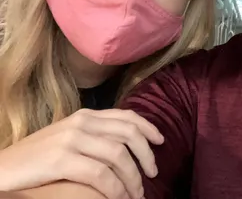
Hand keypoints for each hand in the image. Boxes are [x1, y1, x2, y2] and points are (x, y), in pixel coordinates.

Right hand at [0, 108, 163, 198]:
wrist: (2, 169)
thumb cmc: (36, 159)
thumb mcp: (68, 139)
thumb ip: (94, 137)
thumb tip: (124, 148)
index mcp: (85, 115)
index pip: (126, 117)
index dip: (148, 128)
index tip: (161, 141)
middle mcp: (82, 122)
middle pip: (128, 134)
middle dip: (146, 155)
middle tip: (153, 174)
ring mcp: (71, 139)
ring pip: (118, 156)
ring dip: (133, 178)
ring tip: (137, 194)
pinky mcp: (61, 159)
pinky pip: (101, 174)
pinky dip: (116, 188)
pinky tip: (120, 198)